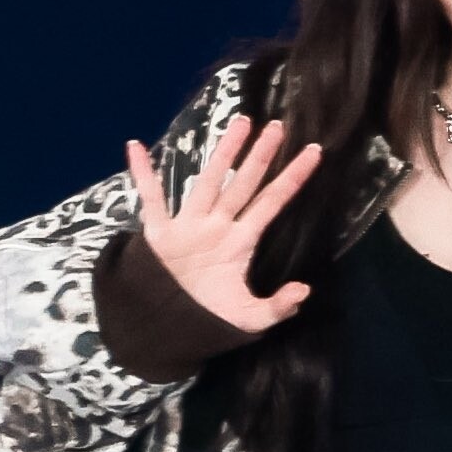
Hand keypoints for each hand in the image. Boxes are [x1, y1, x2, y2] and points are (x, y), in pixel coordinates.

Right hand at [125, 116, 322, 332]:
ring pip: (209, 182)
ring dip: (223, 154)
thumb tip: (304, 290)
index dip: (293, 178)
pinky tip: (136, 147)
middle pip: (244, 184)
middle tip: (278, 125)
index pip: (272, 202)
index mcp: (241, 241)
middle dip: (261, 156)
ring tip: (240, 123)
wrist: (169, 329)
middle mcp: (218, 226)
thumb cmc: (210, 318)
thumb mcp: (249, 319)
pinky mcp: (160, 235)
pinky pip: (151, 201)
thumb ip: (277, 306)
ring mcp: (189, 226)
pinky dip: (143, 176)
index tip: (314, 152)